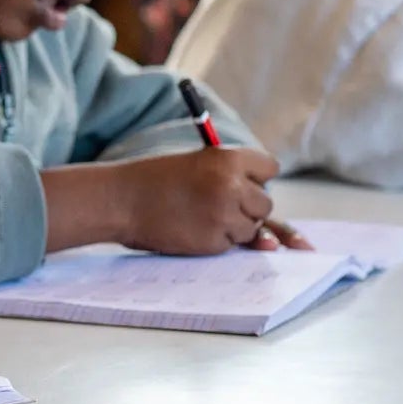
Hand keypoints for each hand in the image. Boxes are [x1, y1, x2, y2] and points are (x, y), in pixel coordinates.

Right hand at [43, 148, 305, 256]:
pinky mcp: (214, 240)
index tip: (233, 180)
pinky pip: (232, 245)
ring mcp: (224, 215)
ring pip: (252, 228)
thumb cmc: (157, 180)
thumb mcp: (199, 166)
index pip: (269, 168)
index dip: (252, 177)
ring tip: (197, 213)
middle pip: (265, 203)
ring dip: (232, 226)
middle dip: (245, 206)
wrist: (121, 199)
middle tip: (210, 200)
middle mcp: (231, 185)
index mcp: (228, 158)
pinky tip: (190, 227)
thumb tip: (281, 243)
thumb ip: (237, 184)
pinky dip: (216, 240)